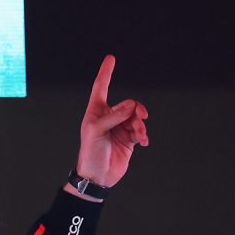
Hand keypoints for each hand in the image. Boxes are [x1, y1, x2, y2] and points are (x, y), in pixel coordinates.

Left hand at [66, 55, 148, 199]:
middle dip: (136, 110)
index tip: (110, 58)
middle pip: (128, 104)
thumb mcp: (96, 132)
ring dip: (140, 124)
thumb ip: (114, 116)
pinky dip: (143, 134)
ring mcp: (119, 128)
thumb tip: (131, 105)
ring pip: (137, 117)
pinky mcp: (128, 139)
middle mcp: (109, 117)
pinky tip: (143, 142)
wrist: (97, 176)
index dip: (106, 72)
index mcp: (96, 112)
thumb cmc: (90, 153)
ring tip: (139, 135)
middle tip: (139, 118)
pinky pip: (140, 130)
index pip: (102, 87)